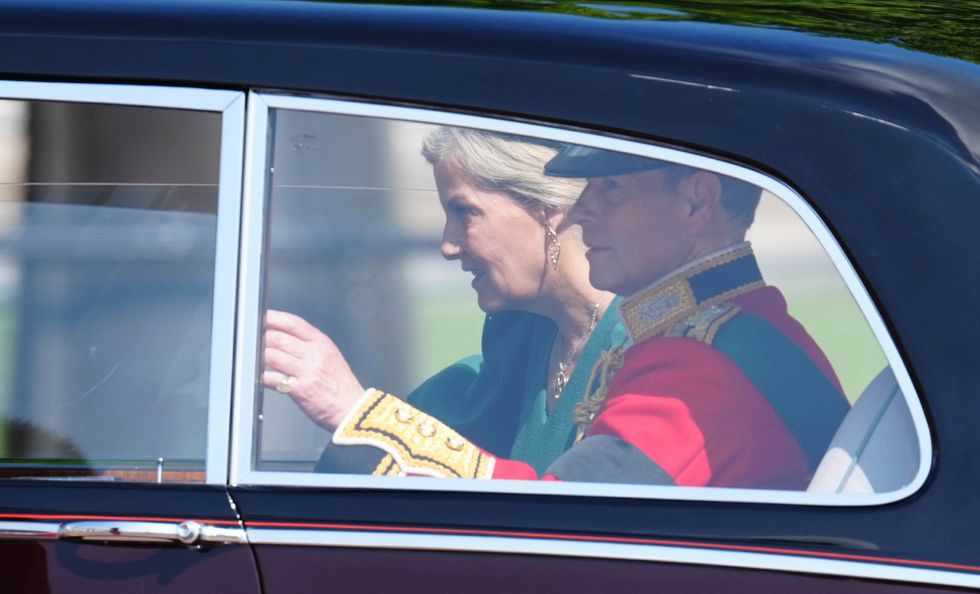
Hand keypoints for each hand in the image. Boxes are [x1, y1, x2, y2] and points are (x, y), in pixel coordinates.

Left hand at [262, 309, 365, 429]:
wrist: (353, 409)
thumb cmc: (341, 386)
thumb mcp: (330, 356)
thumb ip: (309, 345)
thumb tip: (283, 338)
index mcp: (322, 343)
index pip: (293, 323)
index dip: (273, 318)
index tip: (260, 317)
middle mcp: (314, 354)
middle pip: (278, 338)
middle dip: (260, 337)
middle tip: (249, 339)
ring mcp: (306, 371)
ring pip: (272, 355)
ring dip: (257, 356)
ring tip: (250, 356)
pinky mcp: (299, 389)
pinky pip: (272, 378)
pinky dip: (261, 376)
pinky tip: (257, 376)